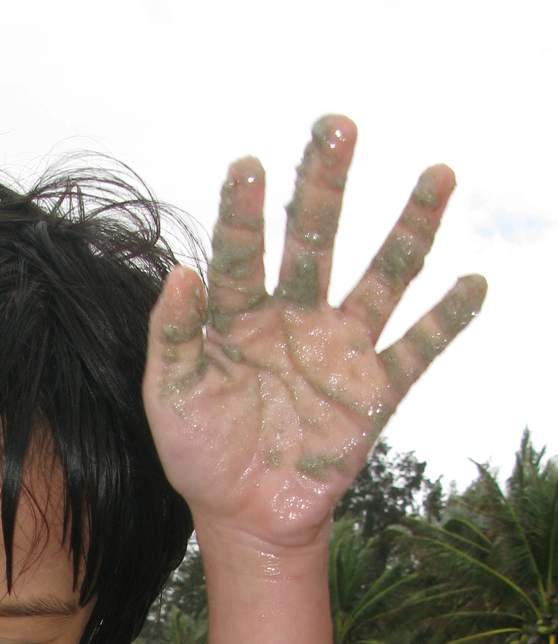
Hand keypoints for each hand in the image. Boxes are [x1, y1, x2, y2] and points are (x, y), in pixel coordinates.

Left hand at [143, 116, 484, 551]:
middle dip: (327, 185)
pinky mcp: (375, 390)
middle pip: (316, 239)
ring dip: (410, 228)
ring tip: (437, 175)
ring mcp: (340, 349)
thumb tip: (181, 273)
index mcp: (240, 316)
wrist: (244, 516)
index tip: (248, 167)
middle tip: (337, 126)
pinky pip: (418, 348)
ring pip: (382, 277)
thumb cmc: (199, 453)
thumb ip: (171, 338)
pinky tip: (473, 284)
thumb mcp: (169, 399)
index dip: (245, 211)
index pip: (242, 252)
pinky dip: (448, 319)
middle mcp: (295, 318)